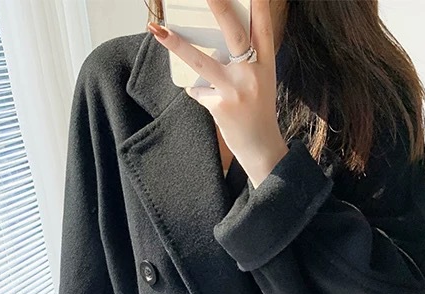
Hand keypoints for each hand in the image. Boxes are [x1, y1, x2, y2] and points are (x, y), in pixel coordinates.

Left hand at [147, 0, 288, 187]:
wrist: (261, 148)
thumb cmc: (258, 110)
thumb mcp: (261, 80)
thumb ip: (247, 59)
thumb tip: (216, 41)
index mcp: (266, 63)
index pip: (264, 27)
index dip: (259, 5)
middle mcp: (252, 73)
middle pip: (235, 34)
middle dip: (219, 8)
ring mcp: (235, 90)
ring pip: (203, 62)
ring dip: (178, 45)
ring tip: (158, 31)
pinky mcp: (220, 107)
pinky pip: (198, 90)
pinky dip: (199, 92)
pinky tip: (210, 100)